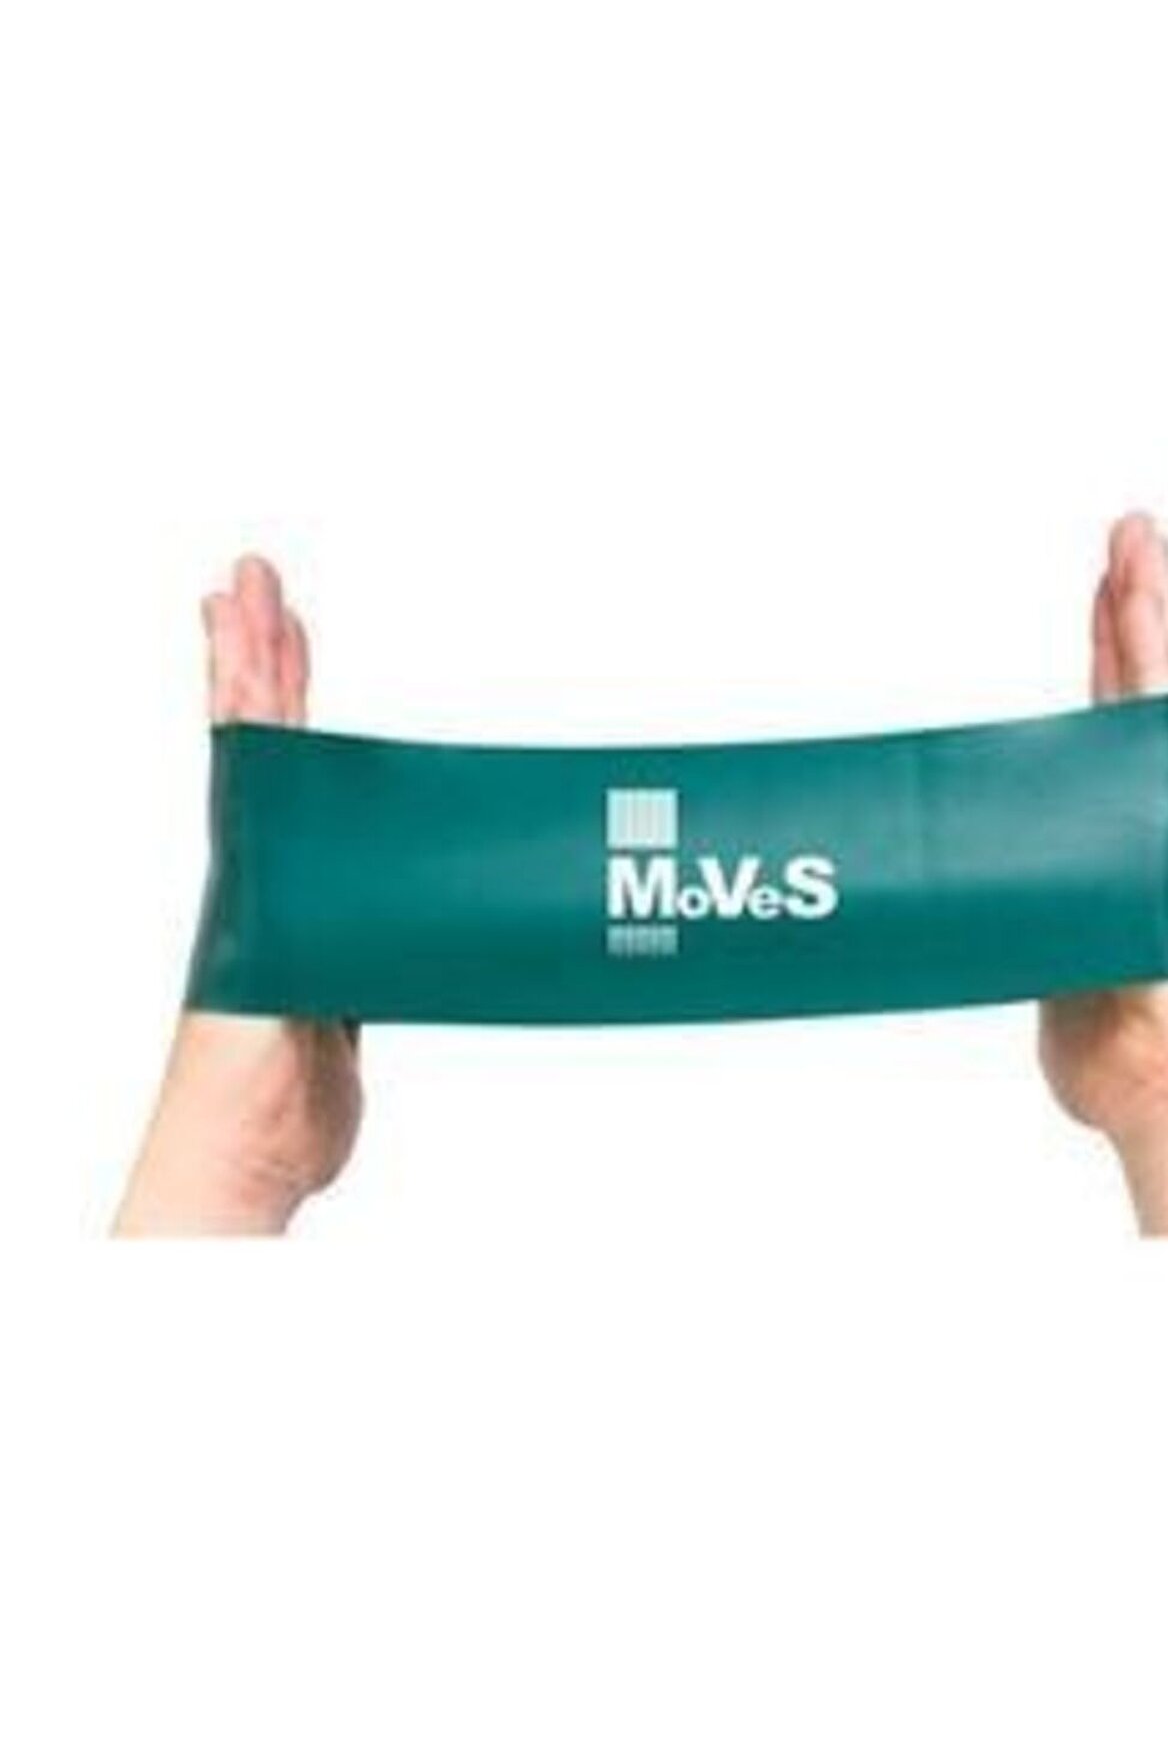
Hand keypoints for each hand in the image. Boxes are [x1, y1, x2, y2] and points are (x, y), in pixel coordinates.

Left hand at [114, 559, 361, 1234]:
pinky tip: (355, 781)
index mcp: (250, 876)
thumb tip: (316, 871)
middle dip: (262, 655)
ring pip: (304, 786)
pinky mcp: (337, 946)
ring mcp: (303, 904)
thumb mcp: (264, 998)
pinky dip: (350, 801)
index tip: (244, 594)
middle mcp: (270, 874)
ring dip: (298, 709)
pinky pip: (344, 851)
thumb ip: (291, 939)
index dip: (247, 668)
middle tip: (256, 578)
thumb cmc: (241, 1094)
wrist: (244, 1161)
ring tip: (294, 642)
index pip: (249, 749)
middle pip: (267, 742)